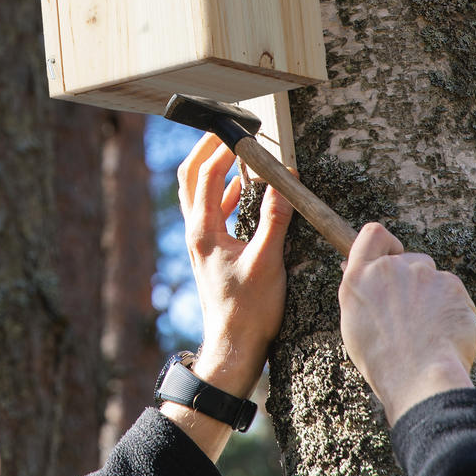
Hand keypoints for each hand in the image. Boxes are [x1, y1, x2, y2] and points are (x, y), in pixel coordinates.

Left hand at [175, 131, 293, 398]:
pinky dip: (223, 190)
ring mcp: (200, 241)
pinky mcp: (210, 250)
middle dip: (206, 149)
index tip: (243, 131)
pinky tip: (243, 189)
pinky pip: (210, 209)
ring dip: (213, 168)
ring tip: (236, 151)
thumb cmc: (249, 310)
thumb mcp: (268, 262)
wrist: (233, 347)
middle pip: (190, 177)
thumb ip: (275, 220)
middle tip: (228, 129)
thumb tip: (285, 181)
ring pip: (197, 192)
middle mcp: (195, 232)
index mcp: (203, 230)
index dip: (222, 148)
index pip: (205, 174)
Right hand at [339, 222, 475, 426]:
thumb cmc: (383, 361)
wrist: (421, 378)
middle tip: (414, 316)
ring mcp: (422, 274)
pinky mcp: (452, 285)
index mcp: (359, 277)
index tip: (393, 257)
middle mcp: (389, 268)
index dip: (386, 243)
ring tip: (430, 332)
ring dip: (434, 296)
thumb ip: (361, 292)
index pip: (372, 234)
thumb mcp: (354, 324)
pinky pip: (454, 293)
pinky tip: (446, 334)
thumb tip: (361, 273)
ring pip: (434, 277)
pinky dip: (453, 309)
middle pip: (409, 259)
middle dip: (414, 280)